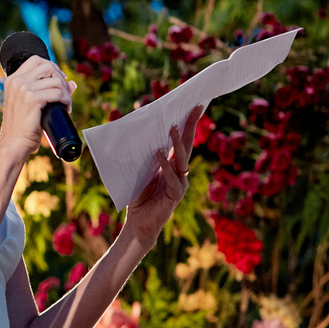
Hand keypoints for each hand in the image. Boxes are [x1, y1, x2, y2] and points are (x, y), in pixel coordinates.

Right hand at [0, 56, 75, 158]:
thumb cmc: (22, 127)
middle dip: (61, 79)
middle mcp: (17, 81)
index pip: (36, 60)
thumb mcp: (32, 104)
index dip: (52, 67)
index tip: (59, 80)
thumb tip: (72, 83)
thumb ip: (47, 90)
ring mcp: (23, 88)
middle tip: (64, 94)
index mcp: (13, 80)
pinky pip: (58, 93)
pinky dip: (66, 101)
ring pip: (56, 81)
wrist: (14, 143)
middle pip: (48, 66)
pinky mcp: (32, 99)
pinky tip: (65, 109)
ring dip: (65, 93)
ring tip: (64, 105)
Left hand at [124, 105, 205, 248]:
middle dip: (190, 126)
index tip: (195, 106)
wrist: (138, 221)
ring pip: (181, 159)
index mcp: (171, 162)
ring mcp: (179, 182)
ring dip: (177, 143)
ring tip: (172, 128)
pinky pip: (172, 177)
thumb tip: (133, 127)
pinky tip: (158, 154)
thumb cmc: (138, 194)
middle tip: (193, 109)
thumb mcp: (138, 168)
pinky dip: (165, 165)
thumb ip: (141, 152)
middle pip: (187, 145)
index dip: (189, 123)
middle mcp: (179, 171)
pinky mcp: (175, 195)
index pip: (182, 139)